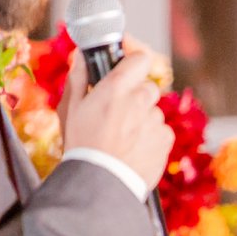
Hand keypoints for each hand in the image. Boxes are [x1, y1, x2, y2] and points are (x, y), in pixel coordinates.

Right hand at [57, 47, 172, 188]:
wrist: (101, 181)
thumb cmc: (82, 144)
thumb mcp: (70, 108)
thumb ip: (79, 77)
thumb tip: (82, 54)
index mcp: (117, 88)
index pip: (141, 58)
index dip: (134, 60)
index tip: (126, 64)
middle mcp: (140, 101)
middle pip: (148, 87)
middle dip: (135, 95)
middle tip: (117, 111)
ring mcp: (155, 121)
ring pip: (153, 111)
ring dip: (142, 118)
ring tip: (122, 136)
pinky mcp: (166, 140)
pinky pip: (161, 130)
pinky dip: (151, 136)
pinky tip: (133, 147)